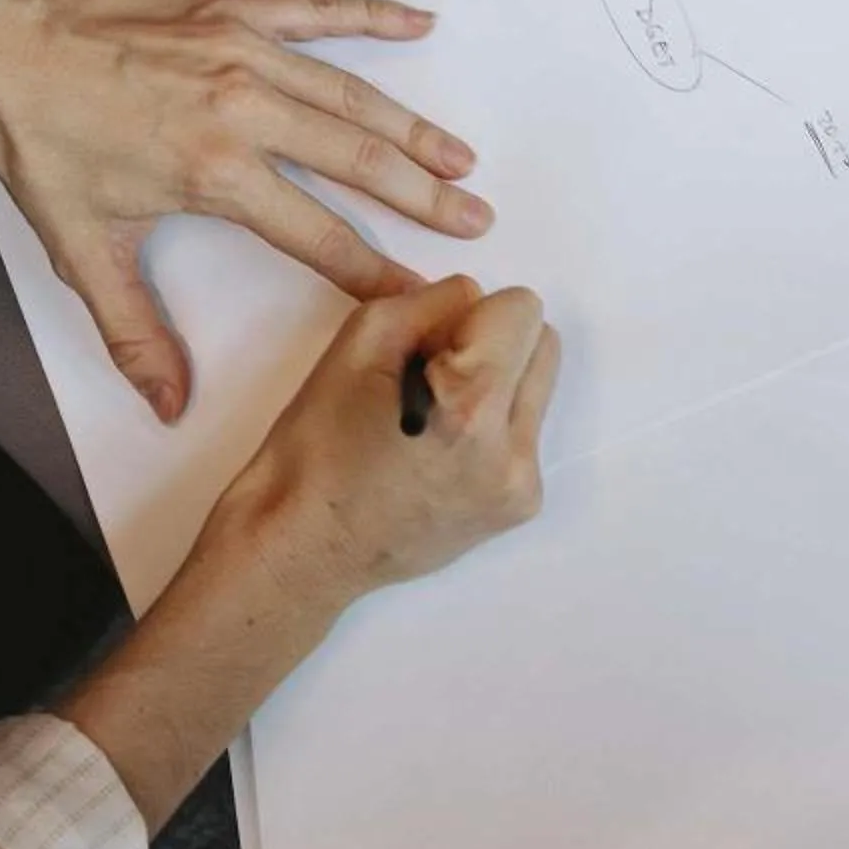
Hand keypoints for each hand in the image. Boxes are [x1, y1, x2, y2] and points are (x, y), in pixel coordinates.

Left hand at [0, 0, 491, 424]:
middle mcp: (247, 109)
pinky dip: (374, 16)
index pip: (318, 233)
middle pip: (359, 160)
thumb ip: (134, 331)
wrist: (0, 46)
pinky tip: (419, 24)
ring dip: (413, 130)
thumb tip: (168, 403)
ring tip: (461, 158)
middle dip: (423, 196)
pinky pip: (322, 12)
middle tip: (475, 218)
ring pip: (354, 96)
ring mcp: (249, 52)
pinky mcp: (238, 10)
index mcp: (217, 172)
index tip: (420, 292)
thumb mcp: (82, 249)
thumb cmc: (41, 144)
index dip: (374, 269)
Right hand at [208, 277, 559, 622]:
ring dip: (499, 385)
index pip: (522, 308)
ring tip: (437, 419)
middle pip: (544, 343)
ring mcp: (522, 483)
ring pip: (539, 387)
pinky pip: (528, 435)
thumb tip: (477, 300)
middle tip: (432, 378)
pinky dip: (494, 429)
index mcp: (471, 402)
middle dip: (496, 345)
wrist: (304, 548)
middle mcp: (512, 448)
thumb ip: (432, 302)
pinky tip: (443, 454)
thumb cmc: (316, 446)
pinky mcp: (520, 506)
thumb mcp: (359, 342)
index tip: (427, 350)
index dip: (470, 318)